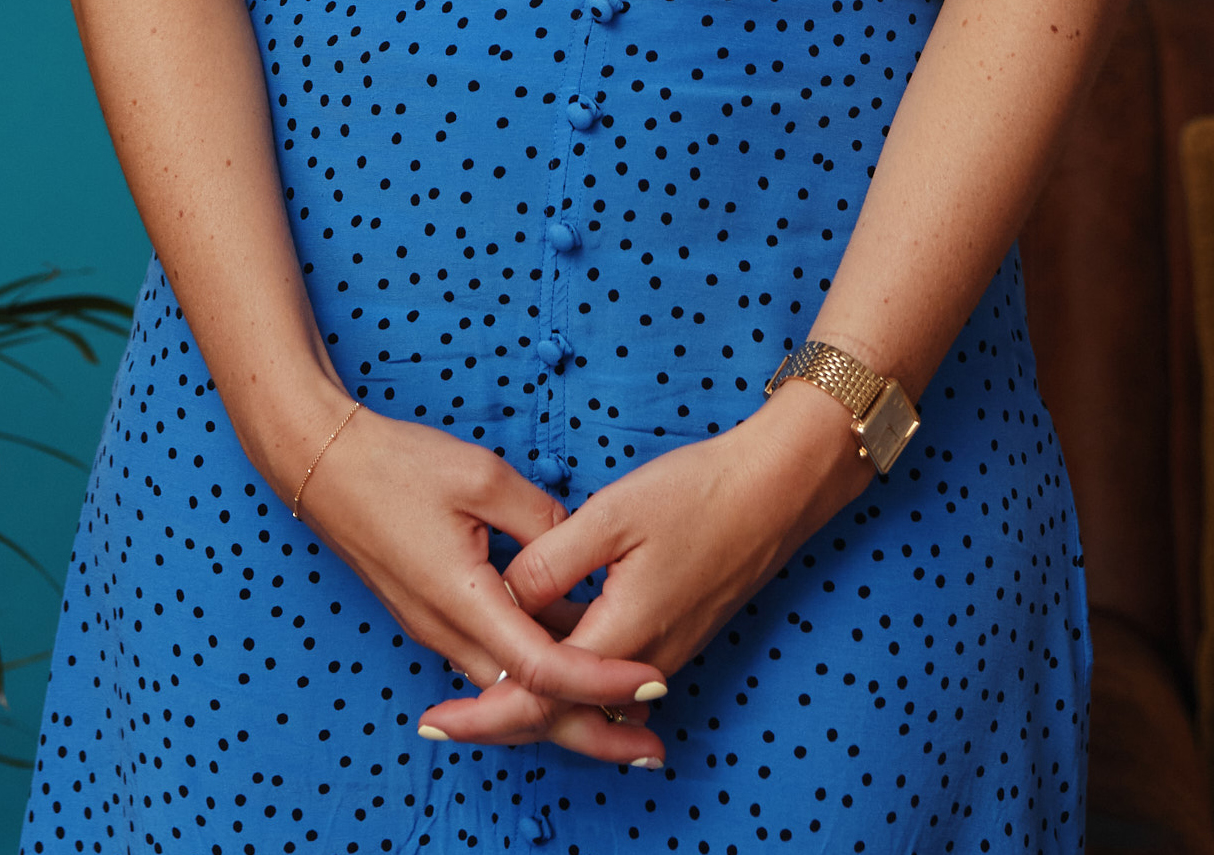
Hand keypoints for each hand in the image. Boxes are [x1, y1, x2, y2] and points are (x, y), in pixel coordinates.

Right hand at [291, 404, 671, 769]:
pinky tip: (573, 666)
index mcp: (463, 601)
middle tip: (653, 745)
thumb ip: (541, 521)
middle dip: (594, 730)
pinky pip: (493, 665)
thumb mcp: (482, 477)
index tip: (653, 682)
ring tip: (628, 715)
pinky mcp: (433, 619)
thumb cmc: (397, 465)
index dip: (603, 681)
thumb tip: (581, 558)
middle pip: (530, 703)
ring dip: (568, 707)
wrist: (322, 465)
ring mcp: (437, 631)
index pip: (544, 667)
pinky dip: (537, 678)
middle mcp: (448, 633)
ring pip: (512, 691)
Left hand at [415, 385, 867, 765]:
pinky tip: (540, 656)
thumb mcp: (613, 514)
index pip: (535, 695)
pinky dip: (567, 676)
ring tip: (474, 696)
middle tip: (441, 723)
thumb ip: (552, 561)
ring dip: (531, 698)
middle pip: (557, 711)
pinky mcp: (672, 636)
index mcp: (619, 636)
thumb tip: (504, 597)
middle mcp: (642, 664)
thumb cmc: (698, 493)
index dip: (481, 712)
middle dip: (497, 719)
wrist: (778, 490)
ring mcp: (662, 655)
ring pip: (582, 694)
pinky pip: (607, 675)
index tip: (435, 720)